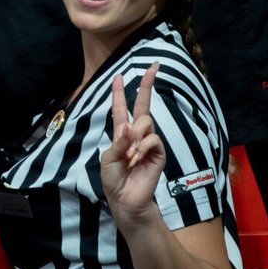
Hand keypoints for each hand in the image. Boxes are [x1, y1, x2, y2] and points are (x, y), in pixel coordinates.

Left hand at [98, 62, 167, 223]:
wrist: (125, 200)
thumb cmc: (114, 180)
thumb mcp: (108, 160)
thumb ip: (118, 142)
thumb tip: (129, 127)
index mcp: (121, 134)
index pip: (121, 109)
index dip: (119, 92)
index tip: (119, 75)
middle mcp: (136, 135)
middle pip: (143, 106)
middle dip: (146, 86)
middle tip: (151, 68)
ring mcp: (149, 143)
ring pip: (146, 122)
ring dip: (136, 134)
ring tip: (130, 154)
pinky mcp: (159, 153)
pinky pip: (153, 139)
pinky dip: (143, 147)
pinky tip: (137, 159)